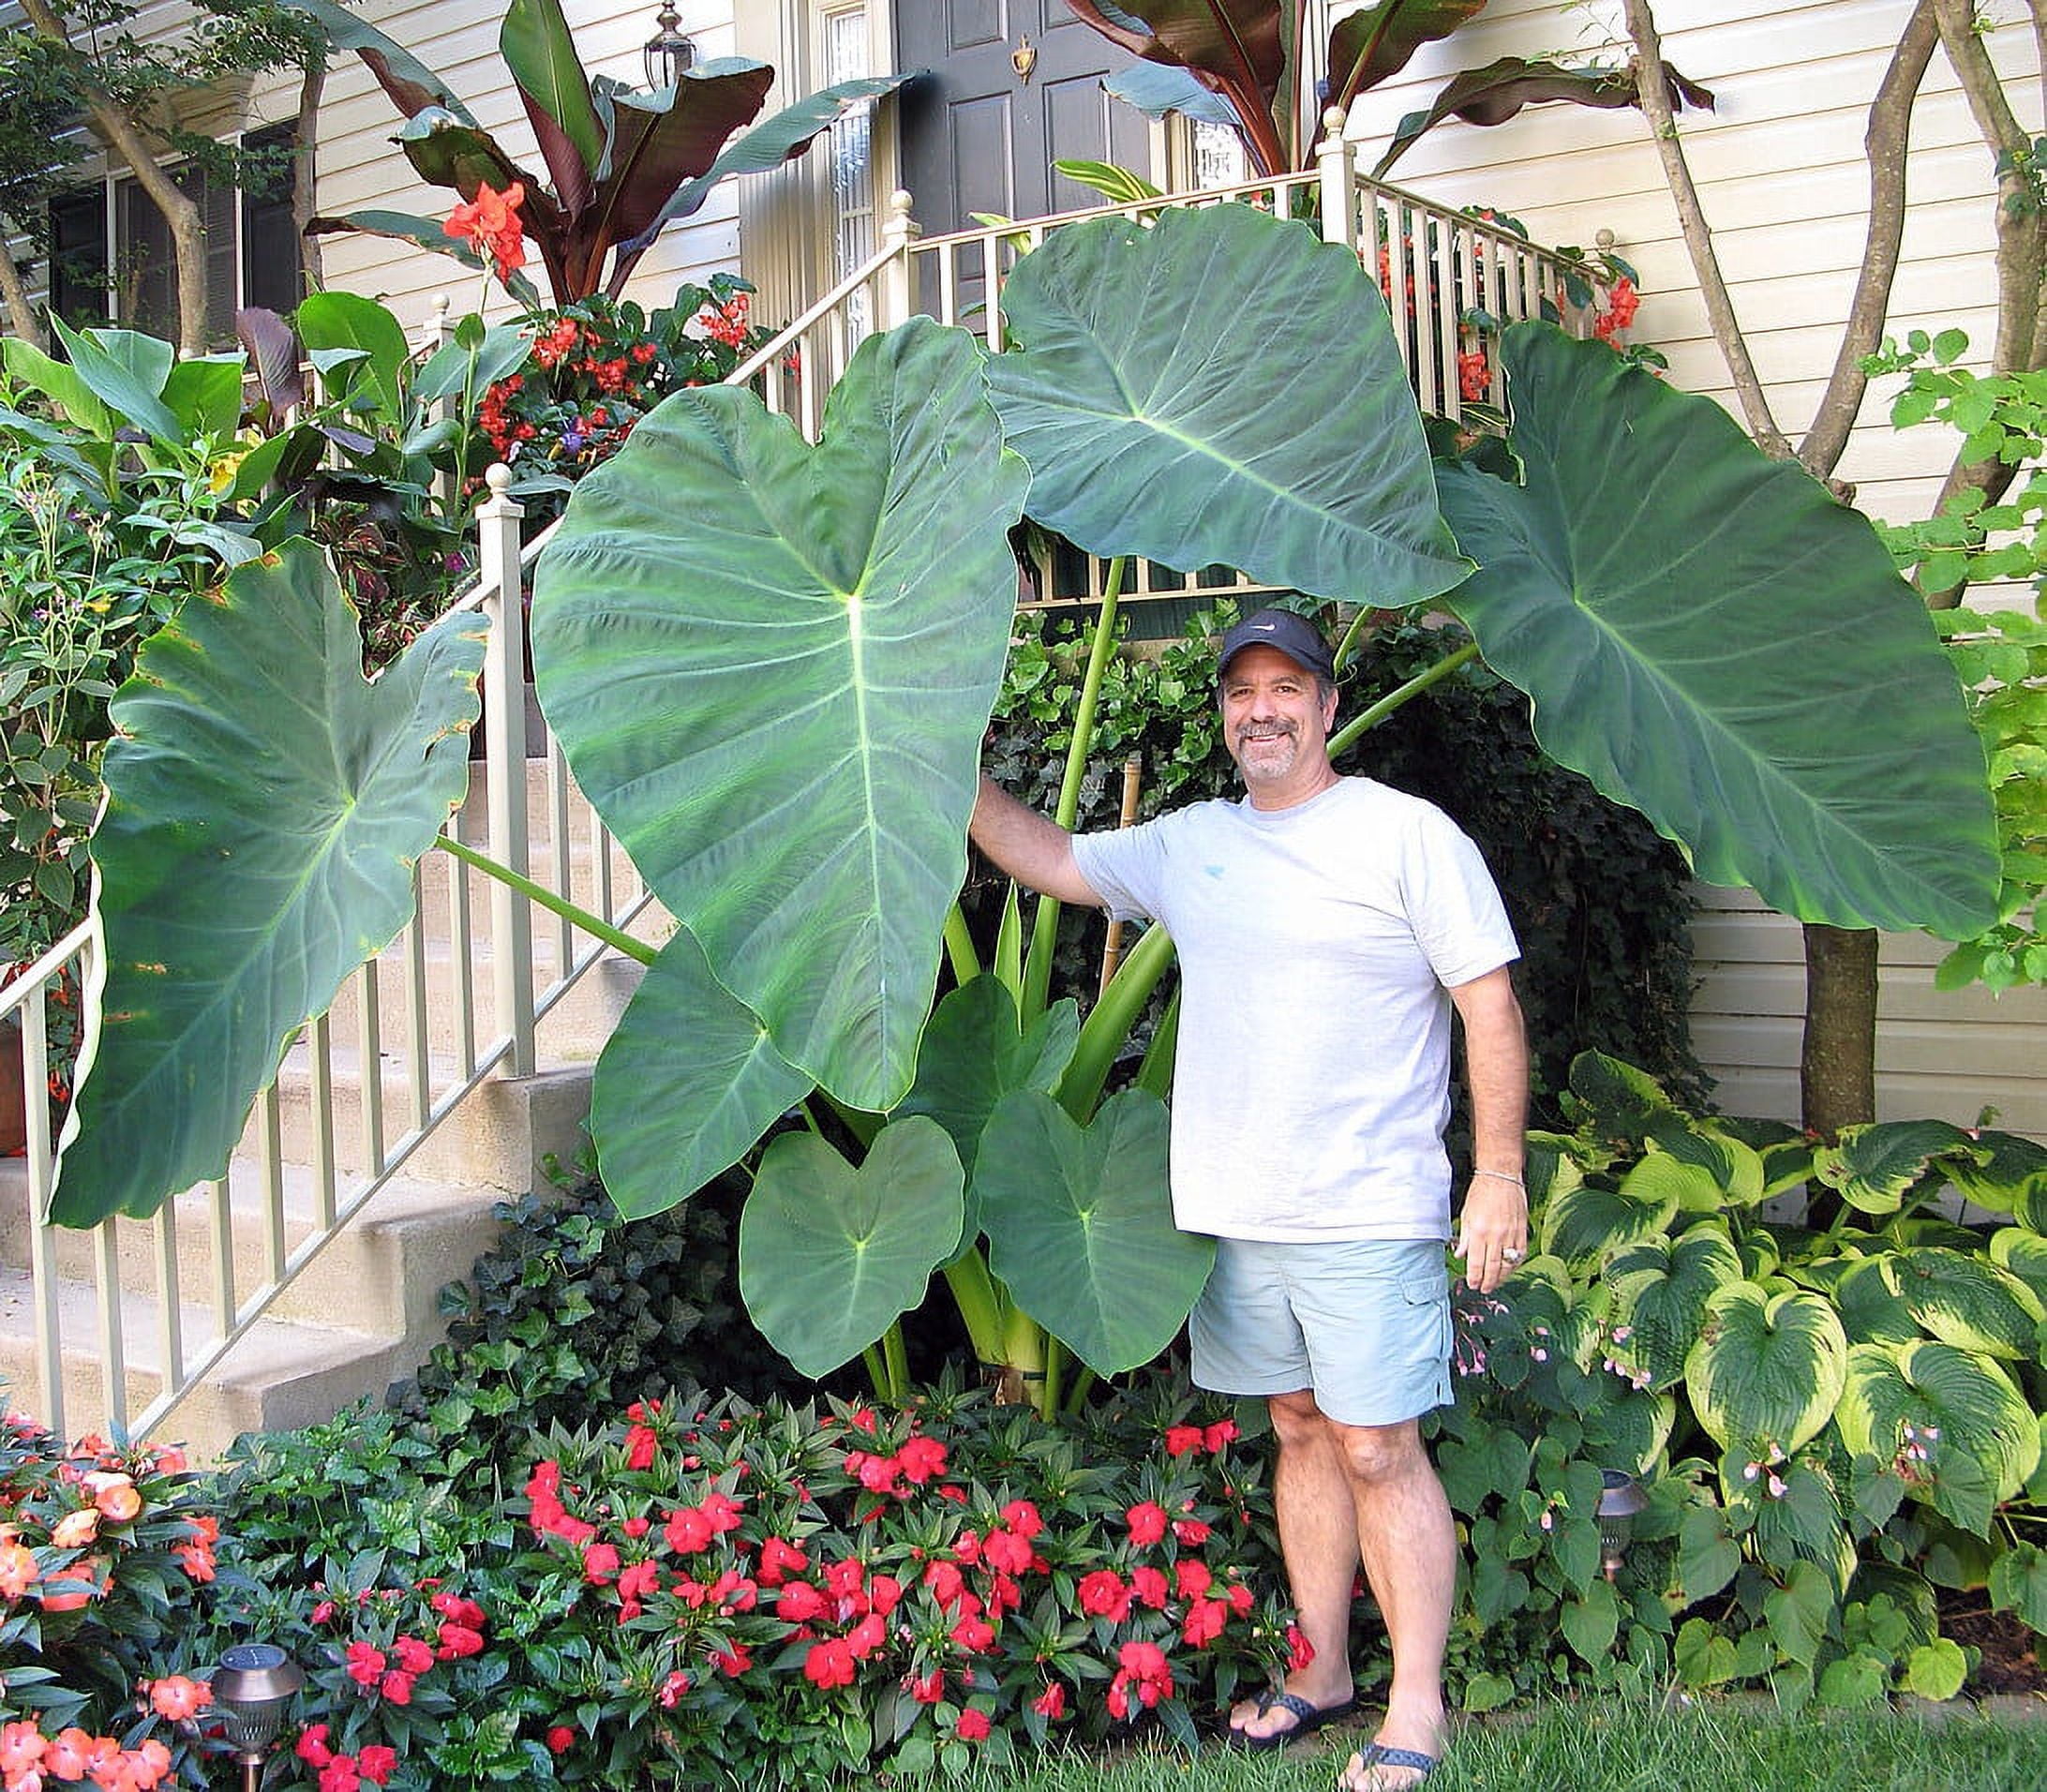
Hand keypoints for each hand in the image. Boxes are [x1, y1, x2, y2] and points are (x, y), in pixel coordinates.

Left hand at [1454, 1174, 1528, 1294]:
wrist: (1501, 1176)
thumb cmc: (1481, 1193)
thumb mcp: (1466, 1214)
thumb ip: (1464, 1237)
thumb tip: (1460, 1255)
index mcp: (1479, 1232)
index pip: (1476, 1263)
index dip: (1474, 1277)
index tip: (1473, 1285)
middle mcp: (1495, 1235)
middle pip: (1493, 1267)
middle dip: (1488, 1282)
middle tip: (1484, 1290)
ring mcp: (1511, 1234)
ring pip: (1508, 1264)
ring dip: (1502, 1277)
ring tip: (1496, 1283)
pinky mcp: (1522, 1231)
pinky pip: (1521, 1254)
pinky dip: (1515, 1264)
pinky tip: (1510, 1269)